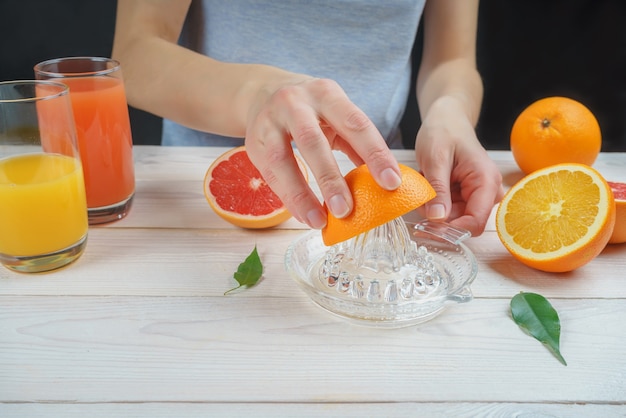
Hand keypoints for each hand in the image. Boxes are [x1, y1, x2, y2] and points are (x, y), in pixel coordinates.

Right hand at [244, 76, 401, 228]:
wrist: (263, 92)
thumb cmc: (310, 110)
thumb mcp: (335, 115)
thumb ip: (357, 143)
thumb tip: (385, 180)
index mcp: (326, 94)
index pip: (355, 123)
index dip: (375, 154)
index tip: (392, 183)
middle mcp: (295, 103)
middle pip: (312, 141)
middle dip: (330, 179)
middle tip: (346, 210)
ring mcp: (269, 122)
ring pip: (282, 160)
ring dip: (301, 194)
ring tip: (320, 221)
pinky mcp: (252, 142)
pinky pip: (270, 174)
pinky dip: (288, 198)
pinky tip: (304, 216)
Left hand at [415, 98, 503, 235]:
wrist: (446, 119)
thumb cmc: (443, 131)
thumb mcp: (436, 159)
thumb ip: (438, 190)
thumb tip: (438, 220)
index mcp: (486, 181)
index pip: (476, 221)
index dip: (453, 230)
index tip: (427, 228)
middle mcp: (487, 191)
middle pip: (464, 223)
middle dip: (439, 220)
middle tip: (417, 204)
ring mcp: (476, 194)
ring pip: (453, 219)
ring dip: (433, 210)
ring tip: (423, 187)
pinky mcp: (464, 195)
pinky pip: (448, 211)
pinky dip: (433, 204)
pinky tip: (427, 187)